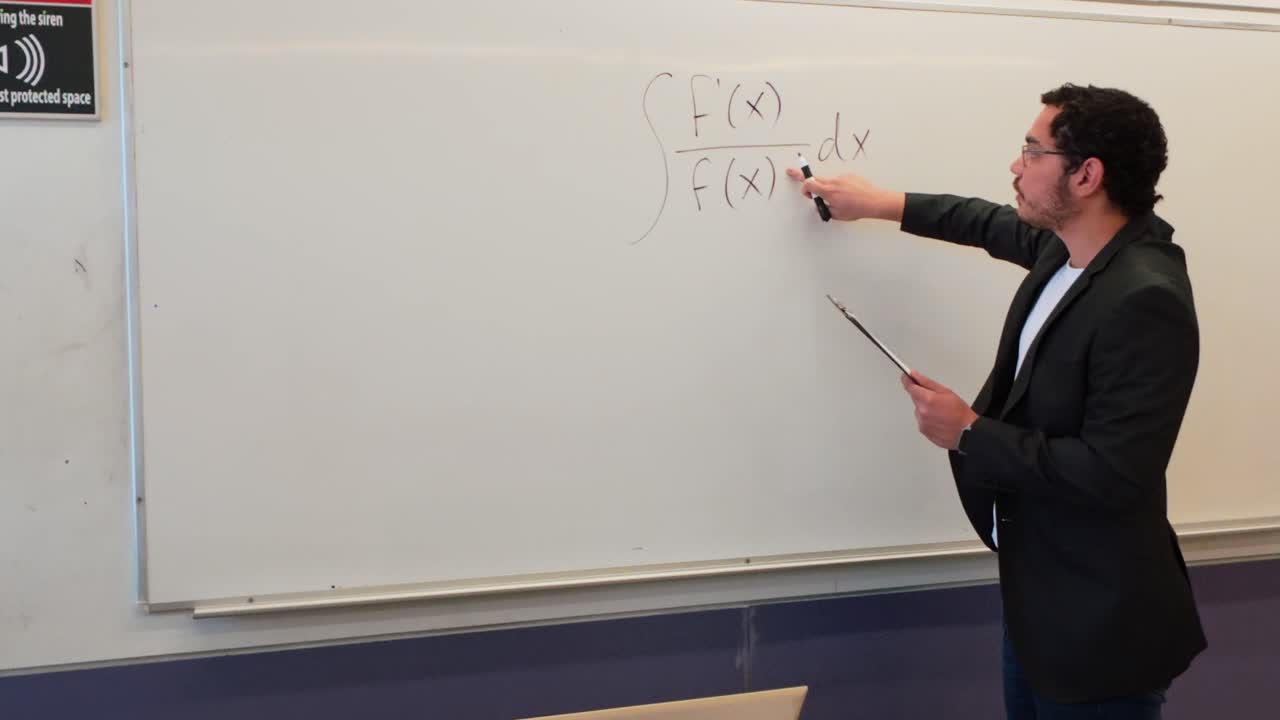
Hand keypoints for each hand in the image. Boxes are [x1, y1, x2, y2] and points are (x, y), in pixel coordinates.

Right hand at [784, 168, 904, 221]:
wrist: (874, 201)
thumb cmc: (857, 209)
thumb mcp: (837, 214)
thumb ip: (825, 209)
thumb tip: (820, 206)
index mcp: (828, 191)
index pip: (809, 184)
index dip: (804, 189)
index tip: (804, 192)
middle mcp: (833, 182)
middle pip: (814, 178)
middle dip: (802, 177)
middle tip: (791, 172)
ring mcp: (842, 177)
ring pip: (828, 181)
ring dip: (827, 187)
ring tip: (839, 198)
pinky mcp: (849, 176)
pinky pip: (840, 180)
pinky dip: (839, 186)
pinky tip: (848, 194)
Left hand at [900, 370, 978, 450]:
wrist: (967, 432)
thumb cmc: (960, 413)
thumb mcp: (946, 392)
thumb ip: (927, 383)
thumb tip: (915, 375)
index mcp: (927, 400)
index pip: (910, 387)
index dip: (907, 380)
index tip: (906, 377)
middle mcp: (922, 412)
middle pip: (915, 398)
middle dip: (923, 396)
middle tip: (937, 400)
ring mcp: (921, 422)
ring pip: (918, 410)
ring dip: (926, 408)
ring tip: (941, 412)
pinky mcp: (923, 430)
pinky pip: (921, 420)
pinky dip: (928, 418)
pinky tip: (939, 419)